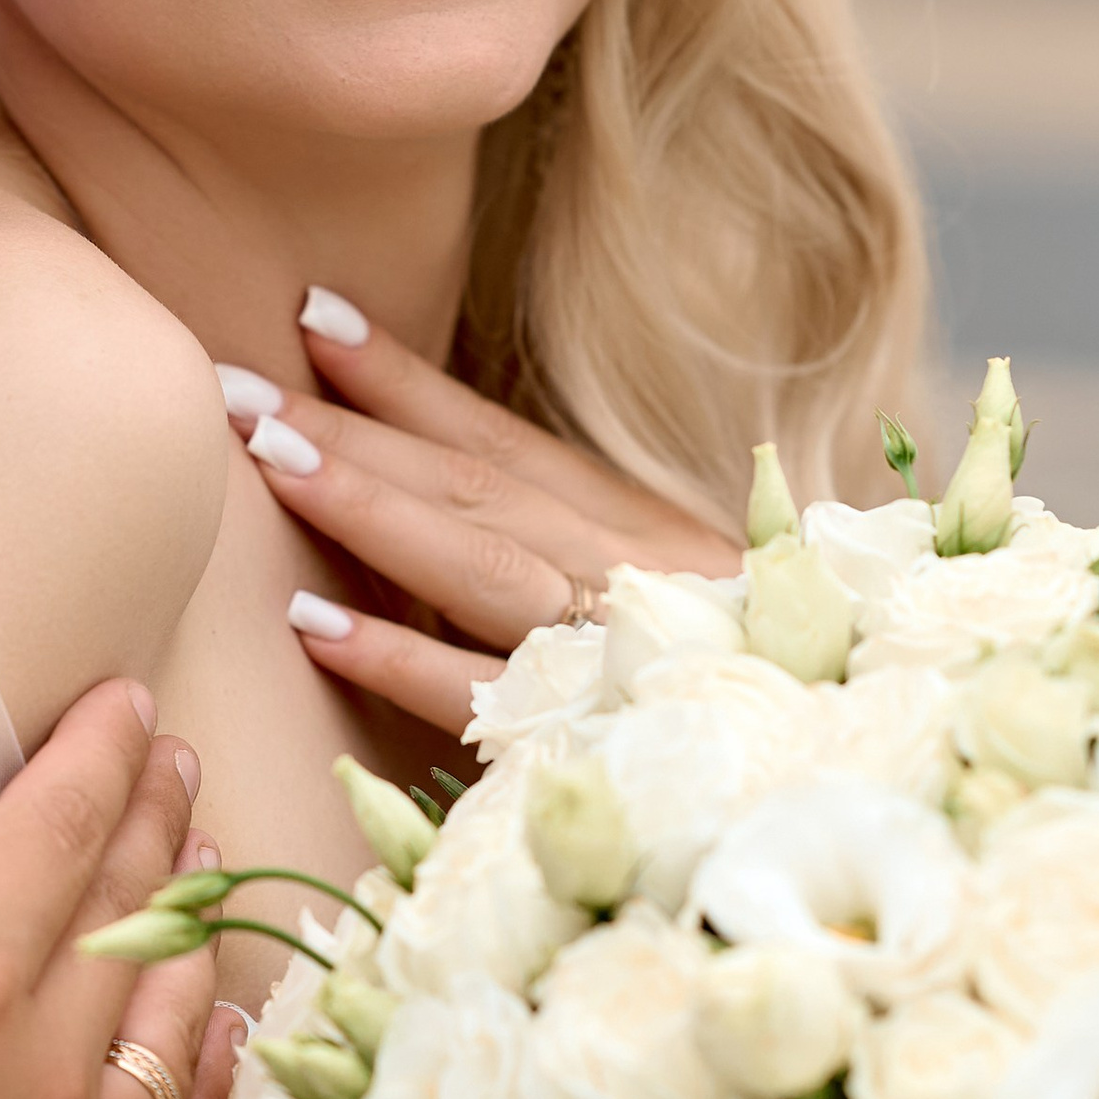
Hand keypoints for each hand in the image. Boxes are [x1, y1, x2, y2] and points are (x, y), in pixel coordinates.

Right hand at [0, 687, 233, 1098]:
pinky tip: (220, 1049)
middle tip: (170, 760)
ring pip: (183, 1032)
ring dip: (195, 938)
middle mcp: (41, 1081)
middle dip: (156, 821)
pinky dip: (213, 1086)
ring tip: (206, 876)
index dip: (97, 753)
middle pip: (133, 916)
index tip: (125, 699)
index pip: (56, 834)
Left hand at [246, 296, 735, 739]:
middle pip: (474, 484)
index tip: (312, 315)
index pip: (506, 442)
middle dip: (350, 425)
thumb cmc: (768, 696)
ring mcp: (620, 650)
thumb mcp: (687, 604)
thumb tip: (458, 514)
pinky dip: (398, 655)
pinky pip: (485, 691)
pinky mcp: (601, 739)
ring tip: (265, 454)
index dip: (407, 379)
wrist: (869, 783)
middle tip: (229, 382)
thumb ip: (585, 559)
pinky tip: (313, 622)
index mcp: (644, 536)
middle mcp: (633, 573)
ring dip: (366, 505)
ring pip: (478, 558)